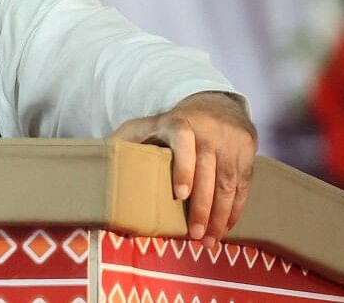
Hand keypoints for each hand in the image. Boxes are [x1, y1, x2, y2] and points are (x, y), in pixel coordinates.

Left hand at [110, 92, 257, 248]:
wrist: (214, 104)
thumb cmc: (170, 124)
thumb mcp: (144, 126)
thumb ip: (122, 142)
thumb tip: (97, 164)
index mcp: (179, 123)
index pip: (183, 142)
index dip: (184, 168)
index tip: (180, 195)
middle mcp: (208, 131)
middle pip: (208, 172)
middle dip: (202, 208)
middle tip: (193, 235)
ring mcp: (230, 142)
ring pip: (228, 183)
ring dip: (220, 215)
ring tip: (208, 240)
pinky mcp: (246, 153)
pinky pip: (243, 185)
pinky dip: (235, 209)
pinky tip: (224, 228)